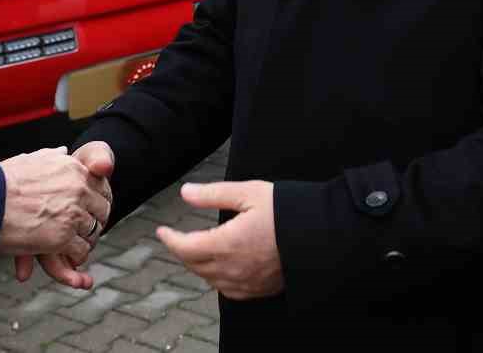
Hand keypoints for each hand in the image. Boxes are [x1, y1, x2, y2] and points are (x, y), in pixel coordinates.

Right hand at [0, 143, 113, 287]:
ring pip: (93, 231)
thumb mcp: (29, 160)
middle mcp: (78, 188)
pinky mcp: (62, 237)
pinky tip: (70, 258)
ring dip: (86, 240)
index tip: (89, 210)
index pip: (100, 185)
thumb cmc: (0, 182)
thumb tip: (62, 151)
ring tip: (76, 245)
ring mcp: (72, 213)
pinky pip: (81, 250)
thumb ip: (50, 156)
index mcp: (72, 168)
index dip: (95, 200)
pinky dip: (77, 257)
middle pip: (101, 210)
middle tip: (86, 231)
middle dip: (94, 221)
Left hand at [156, 180, 282, 300]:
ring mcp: (245, 283)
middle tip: (178, 237)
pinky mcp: (258, 289)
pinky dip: (216, 278)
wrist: (320, 235)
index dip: (170, 239)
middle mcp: (233, 268)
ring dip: (198, 264)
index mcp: (227, 243)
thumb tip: (186, 193)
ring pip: (209, 278)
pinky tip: (220, 267)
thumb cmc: (286, 210)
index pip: (185, 248)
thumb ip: (214, 194)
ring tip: (196, 249)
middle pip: (194, 265)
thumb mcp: (249, 193)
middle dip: (182, 250)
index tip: (162, 230)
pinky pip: (227, 290)